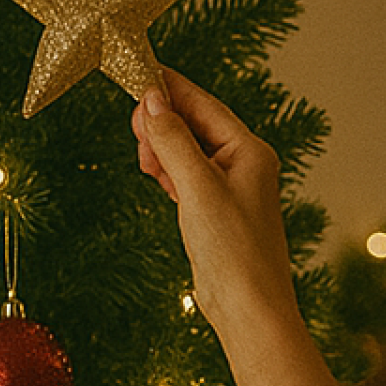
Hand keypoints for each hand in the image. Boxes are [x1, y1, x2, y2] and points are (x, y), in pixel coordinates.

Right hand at [130, 71, 336, 385]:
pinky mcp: (217, 215)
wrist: (249, 311)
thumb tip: (152, 100)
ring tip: (145, 163)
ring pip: (188, 152)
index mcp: (250, 152)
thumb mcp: (197, 186)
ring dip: (163, 150)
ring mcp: (232, 191)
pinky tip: (157, 179)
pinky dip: (169, 174)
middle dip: (162, 124)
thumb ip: (174, 140)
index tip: (134, 74)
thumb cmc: (233, 251)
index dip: (169, 89)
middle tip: (135, 133)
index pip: (204, 104)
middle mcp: (245, 166)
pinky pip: (188, 179)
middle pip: (195, 125)